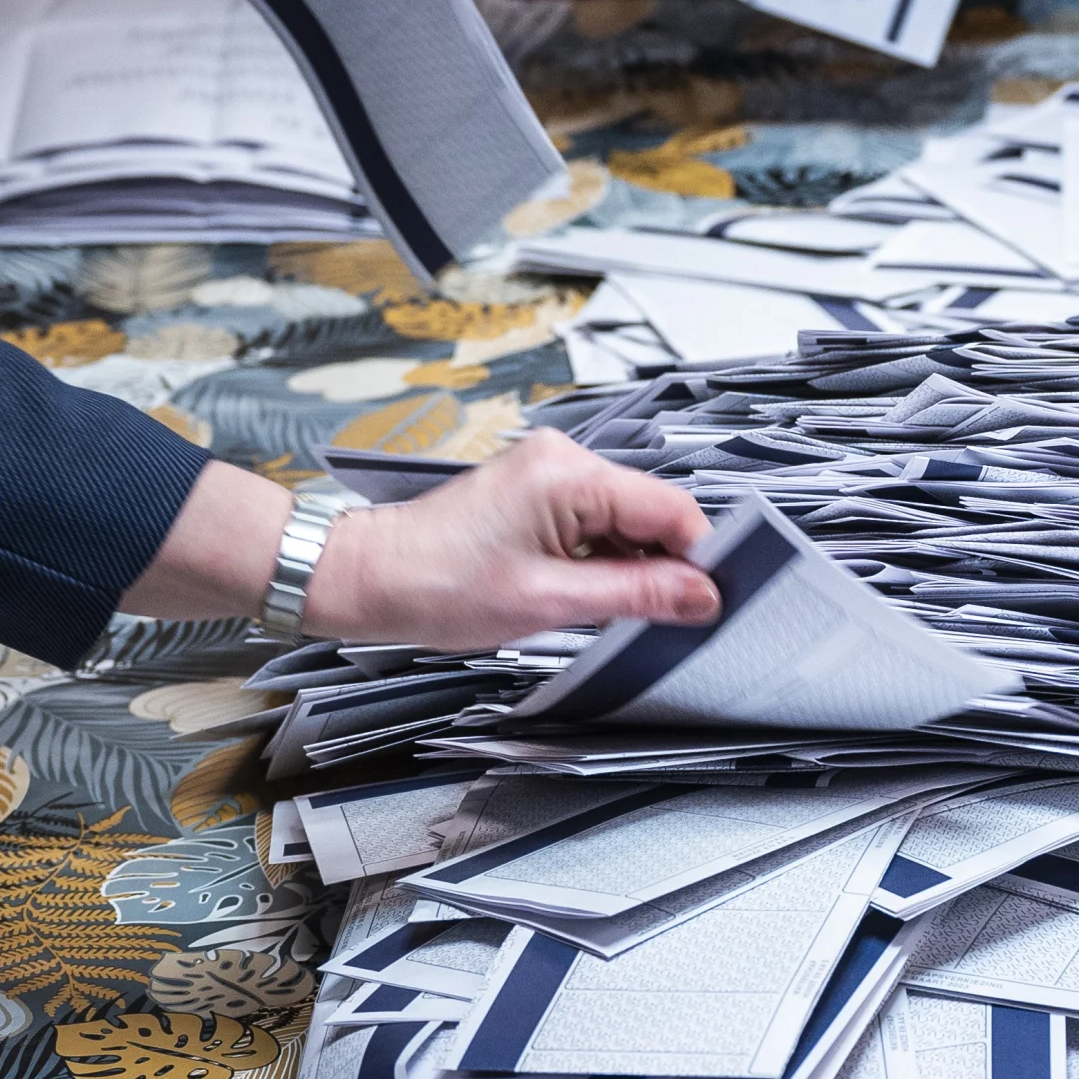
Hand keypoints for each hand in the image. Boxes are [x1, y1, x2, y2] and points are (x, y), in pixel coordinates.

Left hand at [310, 432, 715, 648]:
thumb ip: (636, 595)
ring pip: (625, 521)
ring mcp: (549, 472)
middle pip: (651, 512)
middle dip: (662, 565)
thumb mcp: (550, 601)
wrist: (369, 578)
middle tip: (656, 618)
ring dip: (628, 566)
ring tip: (601, 607)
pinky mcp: (537, 491)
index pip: (672, 508)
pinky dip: (600, 559)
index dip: (698, 558)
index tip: (708, 603)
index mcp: (570, 474)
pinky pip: (594, 522)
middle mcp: (564, 459)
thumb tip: (702, 594)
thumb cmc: (437, 586)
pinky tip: (583, 591)